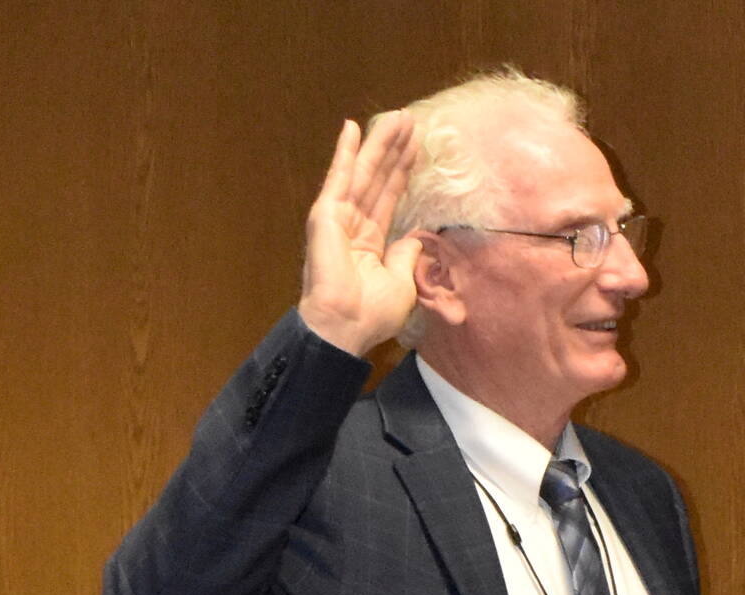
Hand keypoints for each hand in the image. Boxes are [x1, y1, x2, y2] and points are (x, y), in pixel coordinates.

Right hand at [296, 112, 420, 355]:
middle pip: (379, 177)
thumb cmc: (371, 313)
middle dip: (395, 149)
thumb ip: (407, 256)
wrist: (346, 326)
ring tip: (398, 117)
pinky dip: (345, 152)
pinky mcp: (326, 214)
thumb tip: (415, 240)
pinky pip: (339, 178)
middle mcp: (354, 224)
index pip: (390, 196)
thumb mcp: (402, 283)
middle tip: (410, 119)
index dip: (404, 171)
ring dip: (380, 143)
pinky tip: (352, 127)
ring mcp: (339, 216)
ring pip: (365, 172)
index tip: (418, 147)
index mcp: (371, 241)